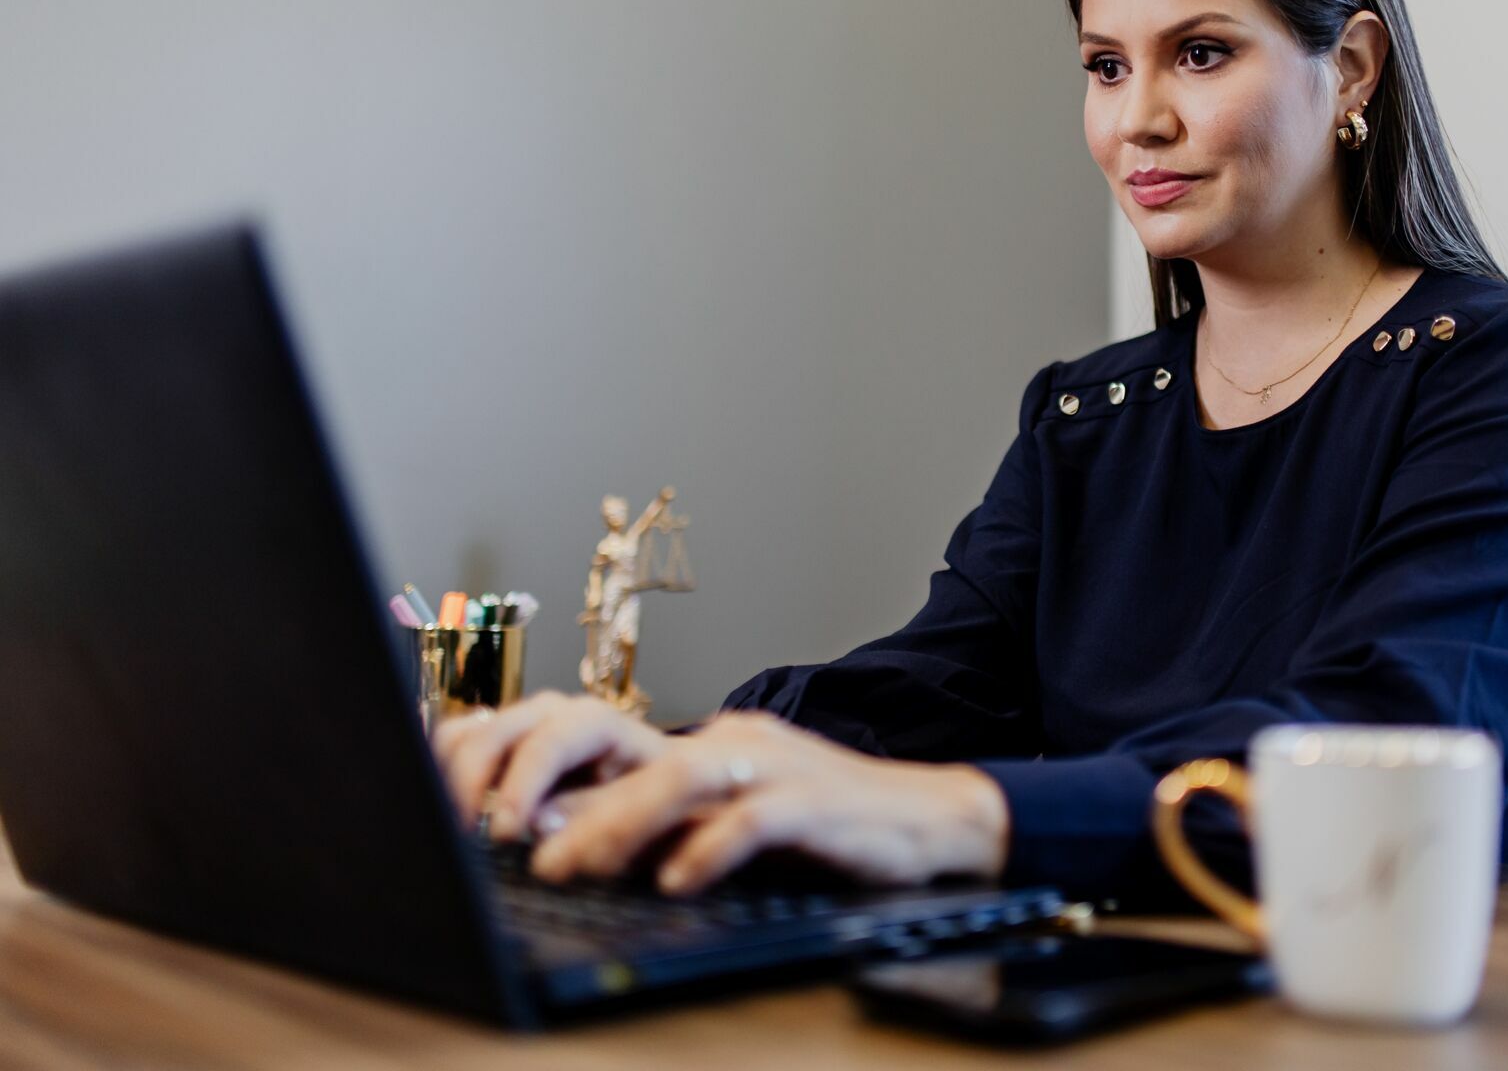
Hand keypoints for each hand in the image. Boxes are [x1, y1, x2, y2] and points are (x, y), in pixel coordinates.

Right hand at [431, 690, 666, 836]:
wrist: (669, 787)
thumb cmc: (662, 800)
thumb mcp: (647, 810)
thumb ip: (597, 815)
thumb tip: (541, 827)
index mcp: (597, 722)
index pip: (547, 742)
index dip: (520, 787)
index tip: (502, 832)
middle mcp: (555, 715)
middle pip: (494, 732)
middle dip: (472, 784)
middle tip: (466, 838)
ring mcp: (523, 725)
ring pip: (465, 735)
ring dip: (453, 779)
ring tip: (457, 828)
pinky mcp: (501, 745)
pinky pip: (456, 746)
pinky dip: (445, 774)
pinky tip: (453, 812)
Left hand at [435, 698, 1009, 893]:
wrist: (930, 821)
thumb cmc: (823, 830)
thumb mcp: (722, 823)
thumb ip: (647, 824)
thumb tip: (546, 840)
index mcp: (700, 742)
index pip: (594, 732)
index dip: (527, 762)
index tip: (471, 814)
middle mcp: (730, 741)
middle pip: (626, 743)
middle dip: (555, 786)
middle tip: (504, 842)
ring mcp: (776, 765)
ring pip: (683, 775)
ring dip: (618, 821)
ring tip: (567, 867)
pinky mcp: (820, 804)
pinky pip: (757, 819)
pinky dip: (712, 848)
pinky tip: (677, 881)